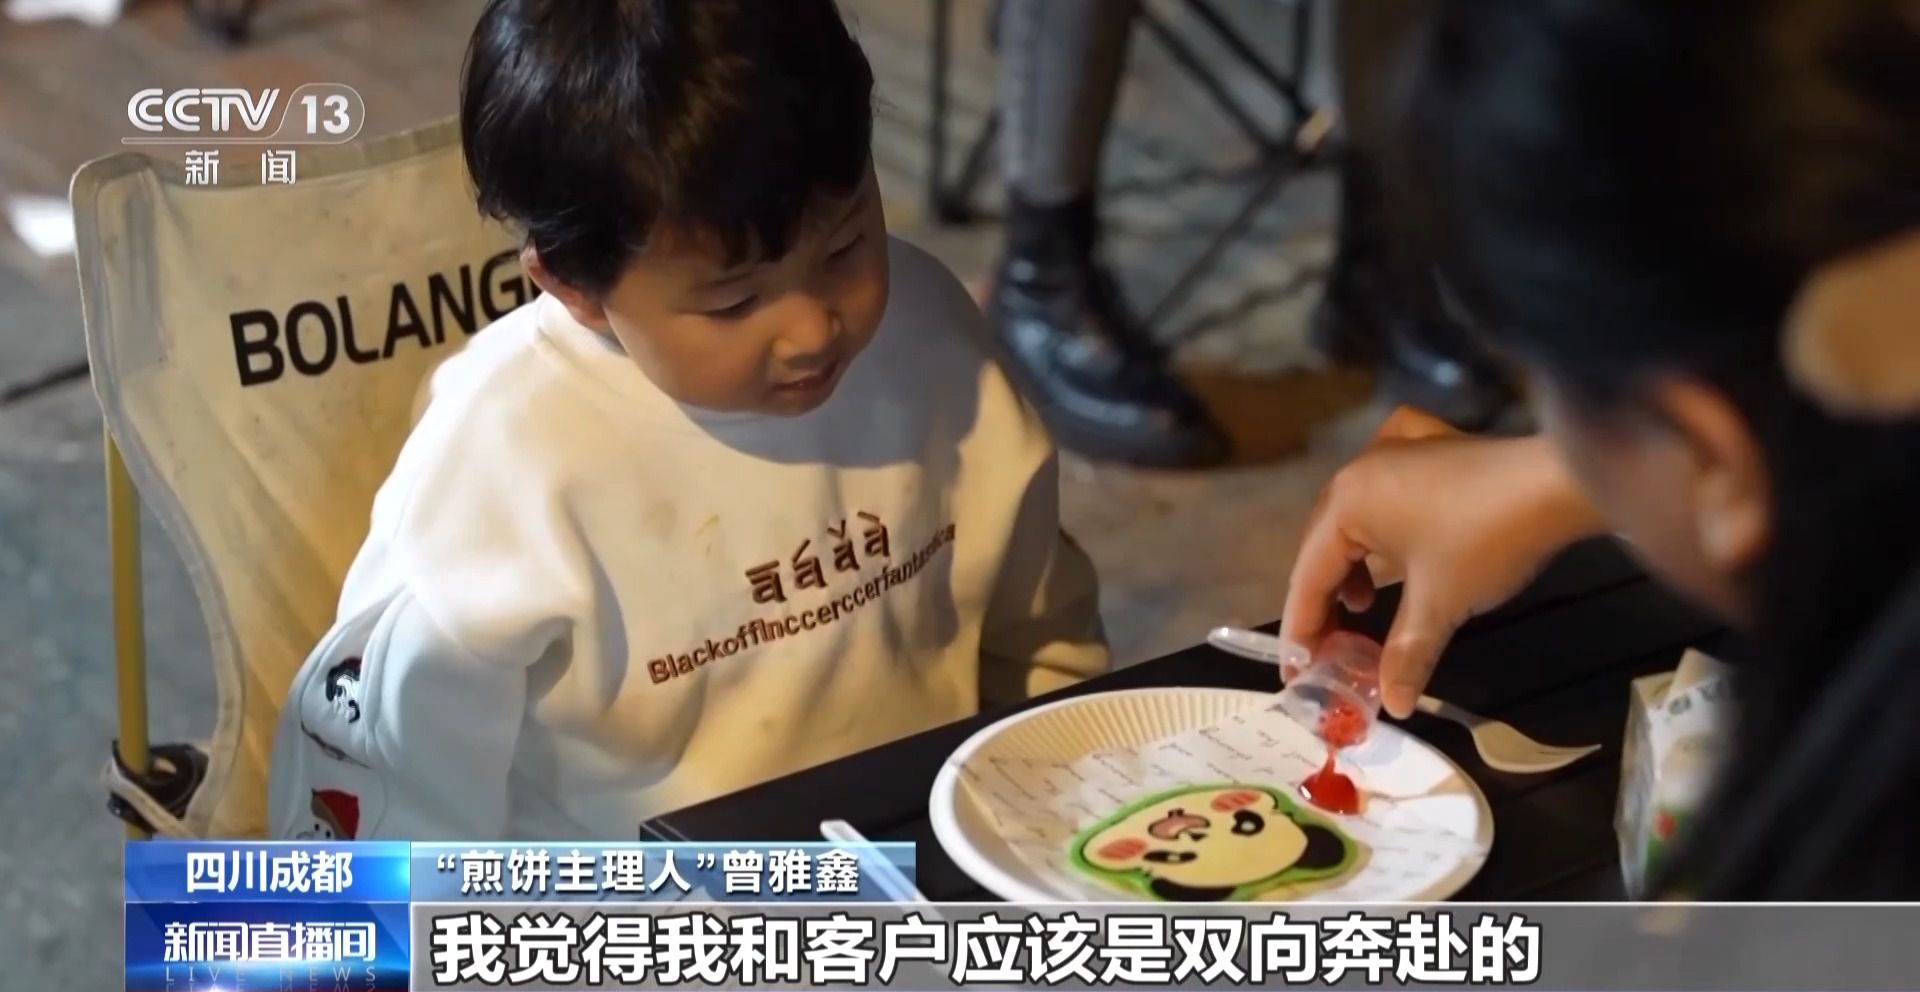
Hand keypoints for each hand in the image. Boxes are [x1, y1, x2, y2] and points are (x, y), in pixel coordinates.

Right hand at [1281, 419, 1604, 716]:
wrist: (1558, 484)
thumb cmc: (1484, 542)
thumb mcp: (1439, 606)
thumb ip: (1405, 655)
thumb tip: (1394, 707)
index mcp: (1346, 503)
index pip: (1309, 576)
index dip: (1302, 626)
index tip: (1297, 668)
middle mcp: (1359, 471)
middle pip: (1326, 543)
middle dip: (1327, 597)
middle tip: (1334, 644)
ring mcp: (1395, 449)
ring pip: (1355, 513)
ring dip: (1354, 560)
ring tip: (1368, 600)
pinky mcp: (1431, 444)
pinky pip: (1387, 480)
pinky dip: (1382, 511)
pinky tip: (1392, 522)